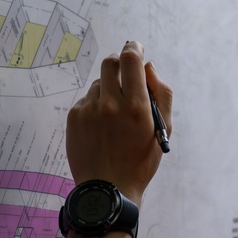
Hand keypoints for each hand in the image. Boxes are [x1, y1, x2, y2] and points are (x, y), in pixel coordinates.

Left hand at [66, 40, 172, 204]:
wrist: (108, 190)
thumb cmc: (140, 161)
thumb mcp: (163, 129)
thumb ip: (161, 93)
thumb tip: (148, 67)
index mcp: (137, 106)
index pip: (131, 59)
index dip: (133, 47)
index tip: (135, 47)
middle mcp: (111, 104)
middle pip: (111, 62)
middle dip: (120, 64)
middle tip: (125, 75)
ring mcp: (89, 110)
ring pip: (99, 83)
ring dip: (108, 90)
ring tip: (114, 116)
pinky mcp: (74, 117)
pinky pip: (87, 99)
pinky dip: (96, 105)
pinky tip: (101, 126)